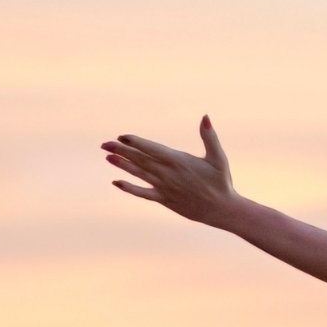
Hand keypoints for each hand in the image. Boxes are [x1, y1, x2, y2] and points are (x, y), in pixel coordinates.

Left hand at [101, 115, 240, 226]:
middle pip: (141, 160)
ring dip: (122, 166)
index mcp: (179, 161)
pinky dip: (130, 188)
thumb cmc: (221, 182)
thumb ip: (209, 137)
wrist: (221, 209)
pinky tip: (117, 182)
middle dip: (122, 151)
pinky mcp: (164, 200)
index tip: (122, 137)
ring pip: (139, 174)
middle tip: (105, 144)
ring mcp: (165, 188)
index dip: (137, 143)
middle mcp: (169, 174)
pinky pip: (143, 193)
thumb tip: (205, 117)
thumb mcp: (219, 157)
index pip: (153, 150)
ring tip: (107, 157)